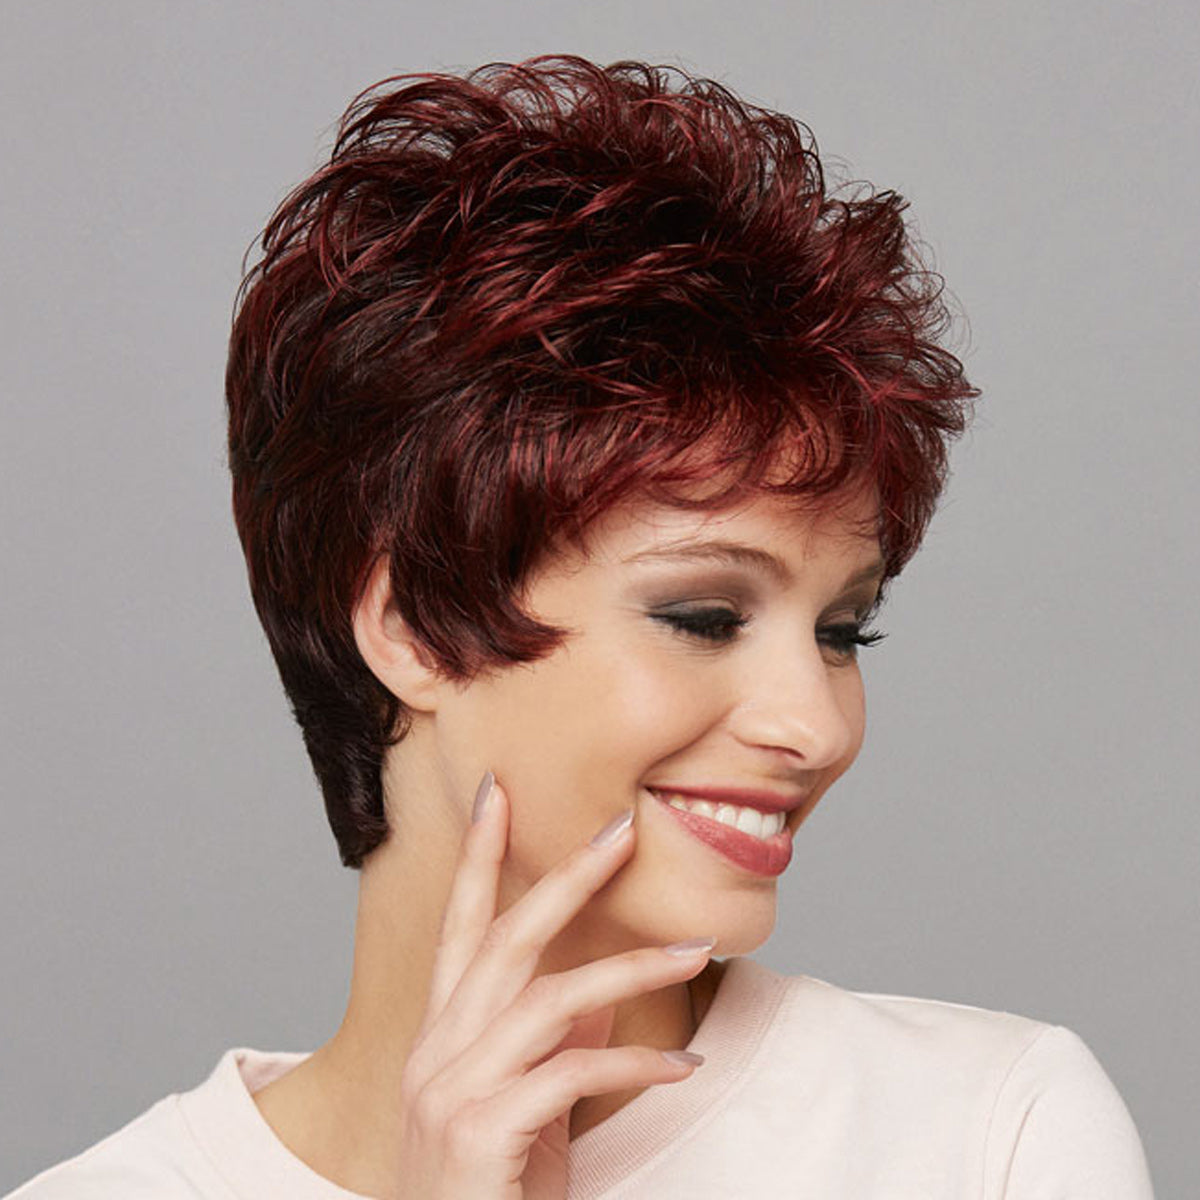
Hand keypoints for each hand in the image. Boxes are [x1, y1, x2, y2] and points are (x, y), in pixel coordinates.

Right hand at [394, 773, 711, 1198]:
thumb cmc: (489, 1190)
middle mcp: (435, 1051)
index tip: (498, 792)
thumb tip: (604, 989)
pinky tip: (682, 1068)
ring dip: (630, 971)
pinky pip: (572, 1073)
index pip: (458, 926)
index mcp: (440, 1036)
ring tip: (693, 956)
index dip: (476, 856)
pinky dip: (632, 1065)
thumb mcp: (523, 1107)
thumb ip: (553, 1042)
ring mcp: (450, 1090)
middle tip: (621, 829)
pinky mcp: (481, 1131)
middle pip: (504, 939)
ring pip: (549, 999)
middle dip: (565, 876)